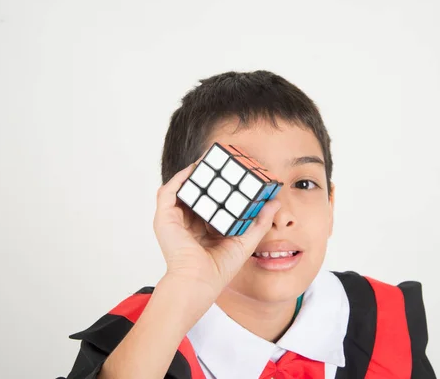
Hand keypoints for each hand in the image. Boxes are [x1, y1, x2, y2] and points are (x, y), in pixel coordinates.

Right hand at [153, 162, 280, 298]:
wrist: (200, 282)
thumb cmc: (219, 269)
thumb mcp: (245, 240)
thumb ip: (259, 221)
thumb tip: (275, 202)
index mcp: (203, 228)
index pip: (213, 200)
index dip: (223, 185)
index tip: (236, 172)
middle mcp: (187, 221)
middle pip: (198, 191)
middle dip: (209, 174)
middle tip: (222, 157)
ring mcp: (174, 219)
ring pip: (184, 188)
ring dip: (195, 172)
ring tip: (209, 157)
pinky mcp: (164, 218)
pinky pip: (169, 191)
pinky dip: (181, 178)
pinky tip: (195, 168)